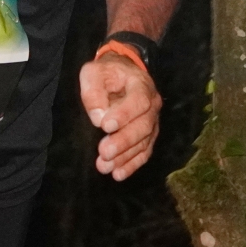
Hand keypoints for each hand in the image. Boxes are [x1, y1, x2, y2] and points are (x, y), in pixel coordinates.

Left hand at [79, 50, 161, 180]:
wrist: (122, 73)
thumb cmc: (106, 73)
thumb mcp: (94, 72)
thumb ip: (94, 91)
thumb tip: (98, 117)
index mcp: (141, 84)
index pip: (139, 101)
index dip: (125, 115)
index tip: (105, 126)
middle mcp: (152, 104)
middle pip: (143, 126)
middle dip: (123, 141)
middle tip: (104, 151)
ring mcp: (152, 121)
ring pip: (144, 142)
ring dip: (125, 157)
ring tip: (105, 167)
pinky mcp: (148, 135)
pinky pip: (144, 151)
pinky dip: (132, 164)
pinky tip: (118, 174)